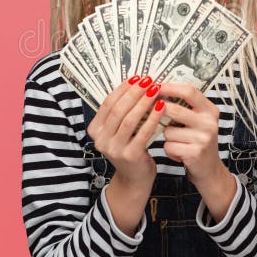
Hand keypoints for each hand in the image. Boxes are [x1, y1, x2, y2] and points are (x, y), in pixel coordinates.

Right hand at [87, 75, 164, 189]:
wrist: (134, 179)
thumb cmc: (129, 148)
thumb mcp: (119, 131)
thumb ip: (122, 112)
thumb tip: (136, 84)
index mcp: (95, 130)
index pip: (107, 103)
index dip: (122, 89)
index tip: (136, 77)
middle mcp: (101, 140)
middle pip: (118, 110)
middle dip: (134, 93)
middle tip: (148, 80)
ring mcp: (114, 149)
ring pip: (129, 120)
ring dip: (144, 102)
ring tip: (156, 90)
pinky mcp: (130, 156)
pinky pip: (143, 132)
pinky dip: (152, 118)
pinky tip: (161, 107)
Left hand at [156, 82, 224, 185]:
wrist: (209, 169)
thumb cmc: (197, 141)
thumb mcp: (197, 121)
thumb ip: (184, 106)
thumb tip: (157, 89)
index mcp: (210, 110)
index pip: (189, 91)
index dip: (169, 87)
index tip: (155, 86)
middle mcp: (209, 122)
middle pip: (175, 109)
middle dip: (159, 111)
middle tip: (151, 111)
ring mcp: (203, 138)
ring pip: (168, 130)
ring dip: (166, 136)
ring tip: (176, 141)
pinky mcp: (195, 153)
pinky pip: (169, 145)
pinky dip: (169, 149)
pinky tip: (178, 152)